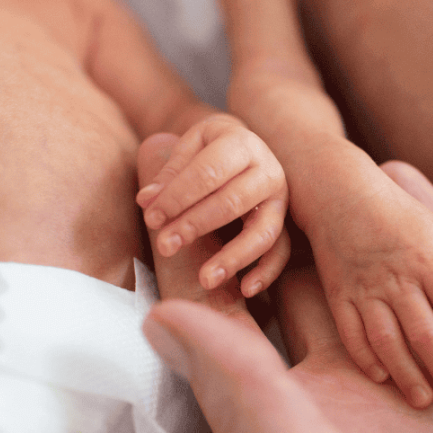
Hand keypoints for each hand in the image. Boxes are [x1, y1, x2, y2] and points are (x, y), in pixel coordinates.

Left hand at [136, 116, 288, 296]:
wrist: (244, 147)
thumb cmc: (210, 150)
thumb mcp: (189, 147)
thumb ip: (169, 173)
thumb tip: (146, 200)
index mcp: (241, 143)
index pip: (207, 172)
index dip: (178, 197)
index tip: (151, 218)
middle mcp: (268, 170)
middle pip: (232, 202)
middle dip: (195, 226)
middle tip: (165, 247)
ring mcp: (280, 200)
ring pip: (263, 231)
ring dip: (233, 257)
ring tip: (205, 280)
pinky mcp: (286, 224)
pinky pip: (281, 251)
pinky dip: (266, 271)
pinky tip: (245, 288)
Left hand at [142, 158, 432, 432]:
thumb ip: (253, 410)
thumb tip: (160, 317)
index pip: (228, 331)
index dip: (191, 259)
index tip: (153, 181)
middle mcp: (360, 402)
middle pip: (293, 286)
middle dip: (256, 212)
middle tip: (215, 131)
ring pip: (374, 273)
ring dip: (338, 208)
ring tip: (297, 135)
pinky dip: (429, 226)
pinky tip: (396, 172)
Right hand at [307, 163, 432, 408]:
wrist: (338, 193)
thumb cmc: (393, 209)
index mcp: (428, 261)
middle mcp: (398, 278)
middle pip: (426, 336)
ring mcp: (365, 288)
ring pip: (389, 342)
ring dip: (408, 375)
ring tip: (423, 400)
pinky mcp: (338, 294)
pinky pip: (352, 333)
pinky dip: (366, 358)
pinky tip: (381, 377)